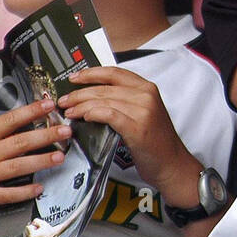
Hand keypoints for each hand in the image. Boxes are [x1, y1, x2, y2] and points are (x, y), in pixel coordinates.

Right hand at [0, 86, 67, 222]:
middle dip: (45, 135)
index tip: (49, 105)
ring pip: (17, 167)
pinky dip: (23, 192)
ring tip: (61, 156)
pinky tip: (40, 188)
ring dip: (41, 161)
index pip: (7, 121)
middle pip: (18, 143)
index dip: (30, 112)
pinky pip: (6, 195)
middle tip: (67, 130)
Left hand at [56, 66, 198, 200]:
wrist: (172, 163)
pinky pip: (109, 115)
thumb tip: (92, 97)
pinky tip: (84, 117)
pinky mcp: (137, 127)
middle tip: (65, 100)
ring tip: (69, 112)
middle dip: (79, 93)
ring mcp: (143, 111)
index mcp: (147, 88)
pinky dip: (93, 114)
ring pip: (104, 101)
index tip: (74, 78)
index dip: (90, 74)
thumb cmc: (156, 141)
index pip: (114, 73)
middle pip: (105, 88)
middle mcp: (146, 96)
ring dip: (81, 105)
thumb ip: (124, 101)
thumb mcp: (143, 113)